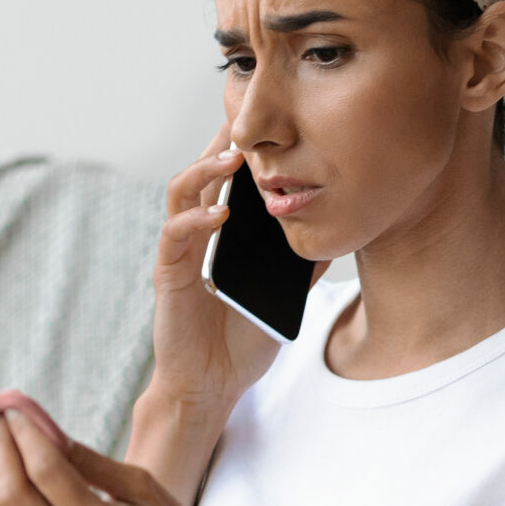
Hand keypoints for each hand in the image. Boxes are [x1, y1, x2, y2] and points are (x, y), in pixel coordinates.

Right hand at [149, 123, 328, 412]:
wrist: (211, 386)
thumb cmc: (240, 344)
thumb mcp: (284, 295)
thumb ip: (301, 263)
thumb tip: (336, 233)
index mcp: (218, 236)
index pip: (224, 180)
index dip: (238, 150)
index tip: (265, 125)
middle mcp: (194, 236)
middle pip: (200, 173)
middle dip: (221, 144)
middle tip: (246, 119)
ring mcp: (178, 253)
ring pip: (180, 193)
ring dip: (205, 169)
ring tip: (234, 156)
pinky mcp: (168, 275)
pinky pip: (176, 235)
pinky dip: (197, 219)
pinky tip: (221, 212)